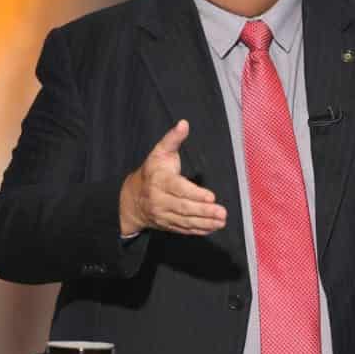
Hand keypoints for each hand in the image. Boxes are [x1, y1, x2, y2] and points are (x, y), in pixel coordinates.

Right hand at [119, 120, 226, 235]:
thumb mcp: (160, 151)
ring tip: (221, 221)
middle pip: (184, 207)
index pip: (178, 189)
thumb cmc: (152, 170)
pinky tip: (213, 227)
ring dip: (205, 222)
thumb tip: (184, 123)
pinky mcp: (167, 224)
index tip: (211, 196)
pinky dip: (199, 230)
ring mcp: (163, 215)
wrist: (132, 198)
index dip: (195, 194)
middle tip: (222, 212)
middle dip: (204, 211)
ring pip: (185, 220)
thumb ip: (173, 138)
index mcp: (159, 181)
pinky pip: (184, 229)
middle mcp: (159, 200)